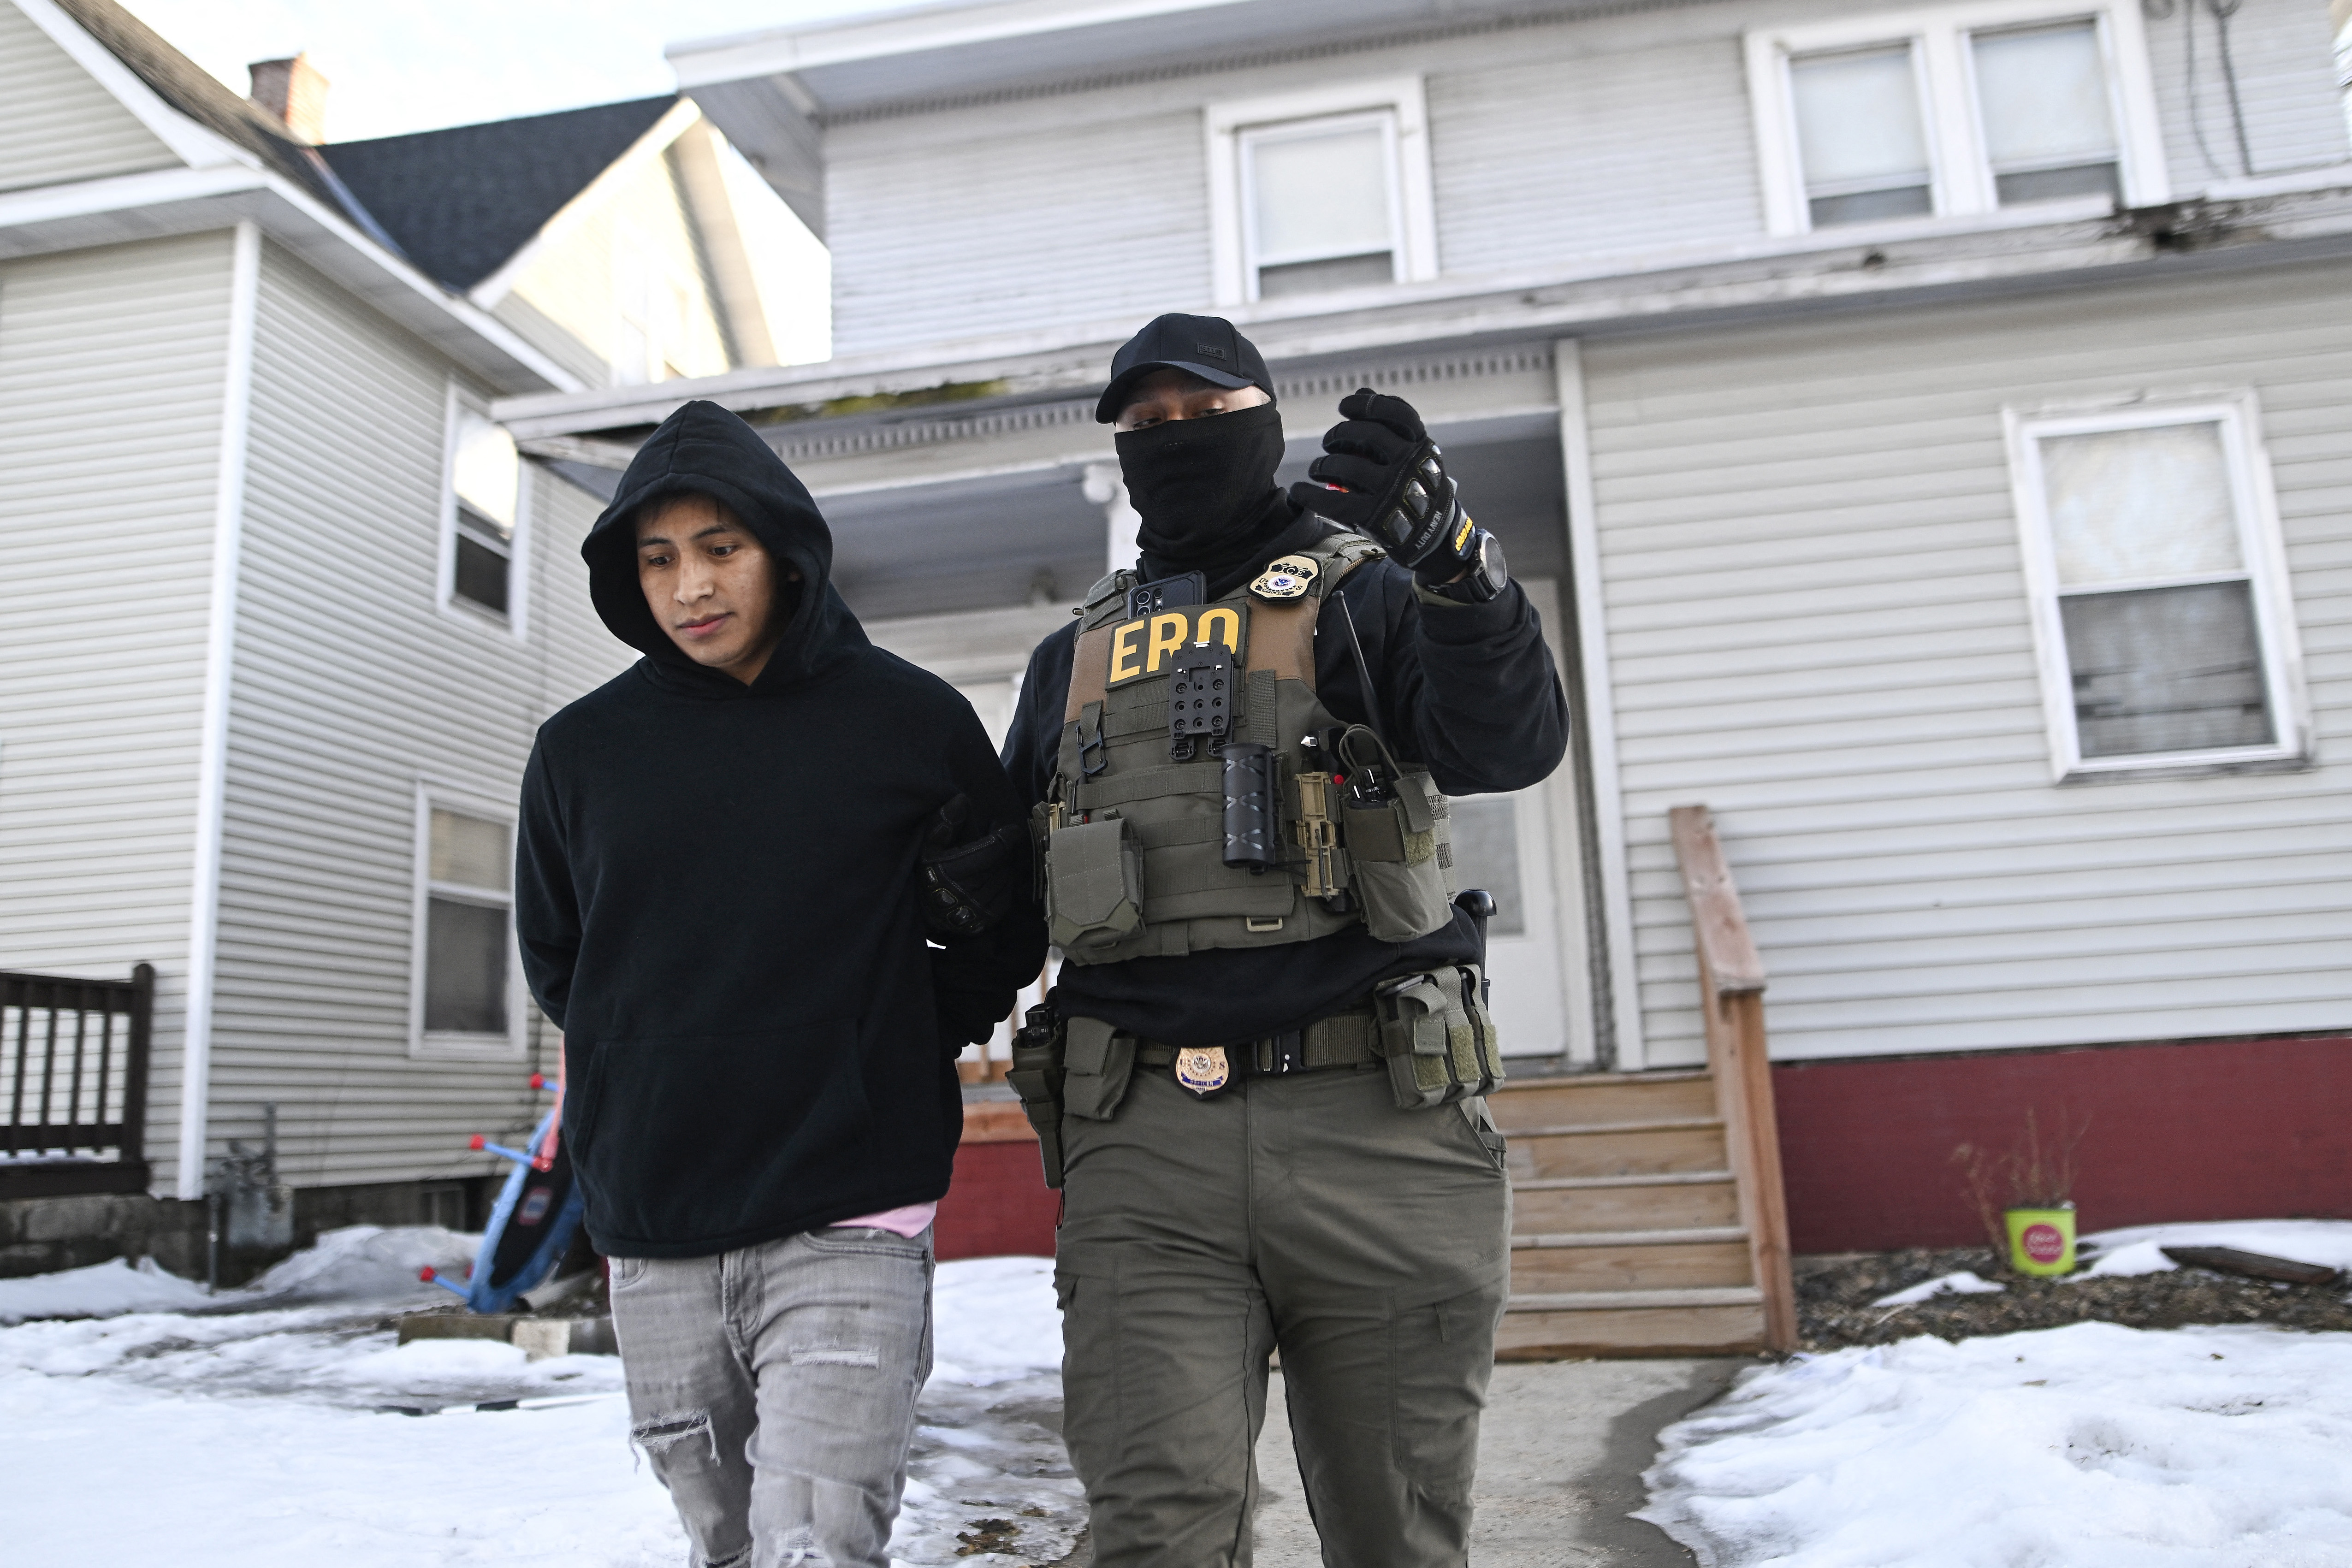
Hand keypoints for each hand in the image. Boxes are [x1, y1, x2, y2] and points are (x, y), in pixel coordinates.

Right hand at [919, 795, 1030, 937]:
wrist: (928, 911)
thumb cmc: (929, 872)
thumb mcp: (929, 845)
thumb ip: (945, 822)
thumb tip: (961, 800)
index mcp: (952, 871)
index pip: (990, 851)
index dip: (1005, 837)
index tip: (1012, 828)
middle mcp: (968, 892)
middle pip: (1000, 863)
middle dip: (1004, 848)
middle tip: (1003, 836)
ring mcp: (980, 908)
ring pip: (1006, 878)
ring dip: (1005, 864)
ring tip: (998, 854)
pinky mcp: (989, 918)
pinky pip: (1007, 894)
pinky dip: (1005, 881)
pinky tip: (997, 873)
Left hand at [1286, 389, 1475, 581]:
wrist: (1434, 537)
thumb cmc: (1418, 488)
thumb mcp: (1413, 454)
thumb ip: (1389, 424)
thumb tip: (1364, 392)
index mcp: (1420, 445)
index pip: (1396, 413)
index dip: (1366, 405)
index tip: (1344, 406)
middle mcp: (1409, 464)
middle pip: (1366, 435)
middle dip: (1339, 435)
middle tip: (1328, 443)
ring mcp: (1391, 491)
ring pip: (1346, 467)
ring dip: (1323, 465)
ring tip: (1316, 469)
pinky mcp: (1375, 518)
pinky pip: (1333, 502)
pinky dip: (1310, 495)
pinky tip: (1299, 491)